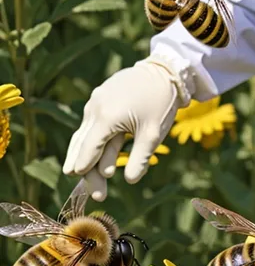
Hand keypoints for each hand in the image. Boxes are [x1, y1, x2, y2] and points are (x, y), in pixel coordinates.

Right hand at [63, 60, 181, 200]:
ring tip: (86, 175)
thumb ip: (139, 158)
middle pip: (84, 144)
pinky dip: (93, 139)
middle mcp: (95, 108)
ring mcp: (97, 100)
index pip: (89, 149)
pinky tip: (94, 153)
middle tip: (96, 194)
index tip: (78, 182)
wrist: (165, 71)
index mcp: (106, 117)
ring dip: (88, 155)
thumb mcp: (153, 134)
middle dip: (88, 170)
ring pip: (86, 133)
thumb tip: (129, 181)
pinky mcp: (101, 96)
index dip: (85, 169)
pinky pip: (93, 123)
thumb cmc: (160, 103)